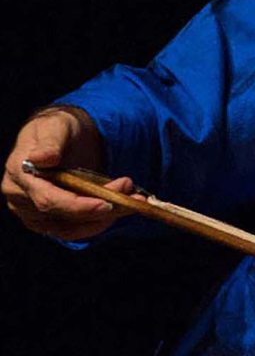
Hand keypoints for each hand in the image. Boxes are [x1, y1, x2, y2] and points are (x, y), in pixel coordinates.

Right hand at [3, 108, 135, 240]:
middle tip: (132, 192)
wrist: (64, 136)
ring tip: (134, 197)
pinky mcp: (54, 220)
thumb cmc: (58, 128)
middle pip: (65, 218)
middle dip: (103, 208)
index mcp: (20, 176)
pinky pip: (80, 228)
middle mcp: (22, 200)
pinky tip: (125, 204)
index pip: (48, 200)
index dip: (78, 206)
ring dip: (108, 217)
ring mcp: (37, 214)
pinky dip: (105, 219)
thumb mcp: (55, 126)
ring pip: (75, 229)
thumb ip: (50, 143)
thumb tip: (42, 158)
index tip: (106, 204)